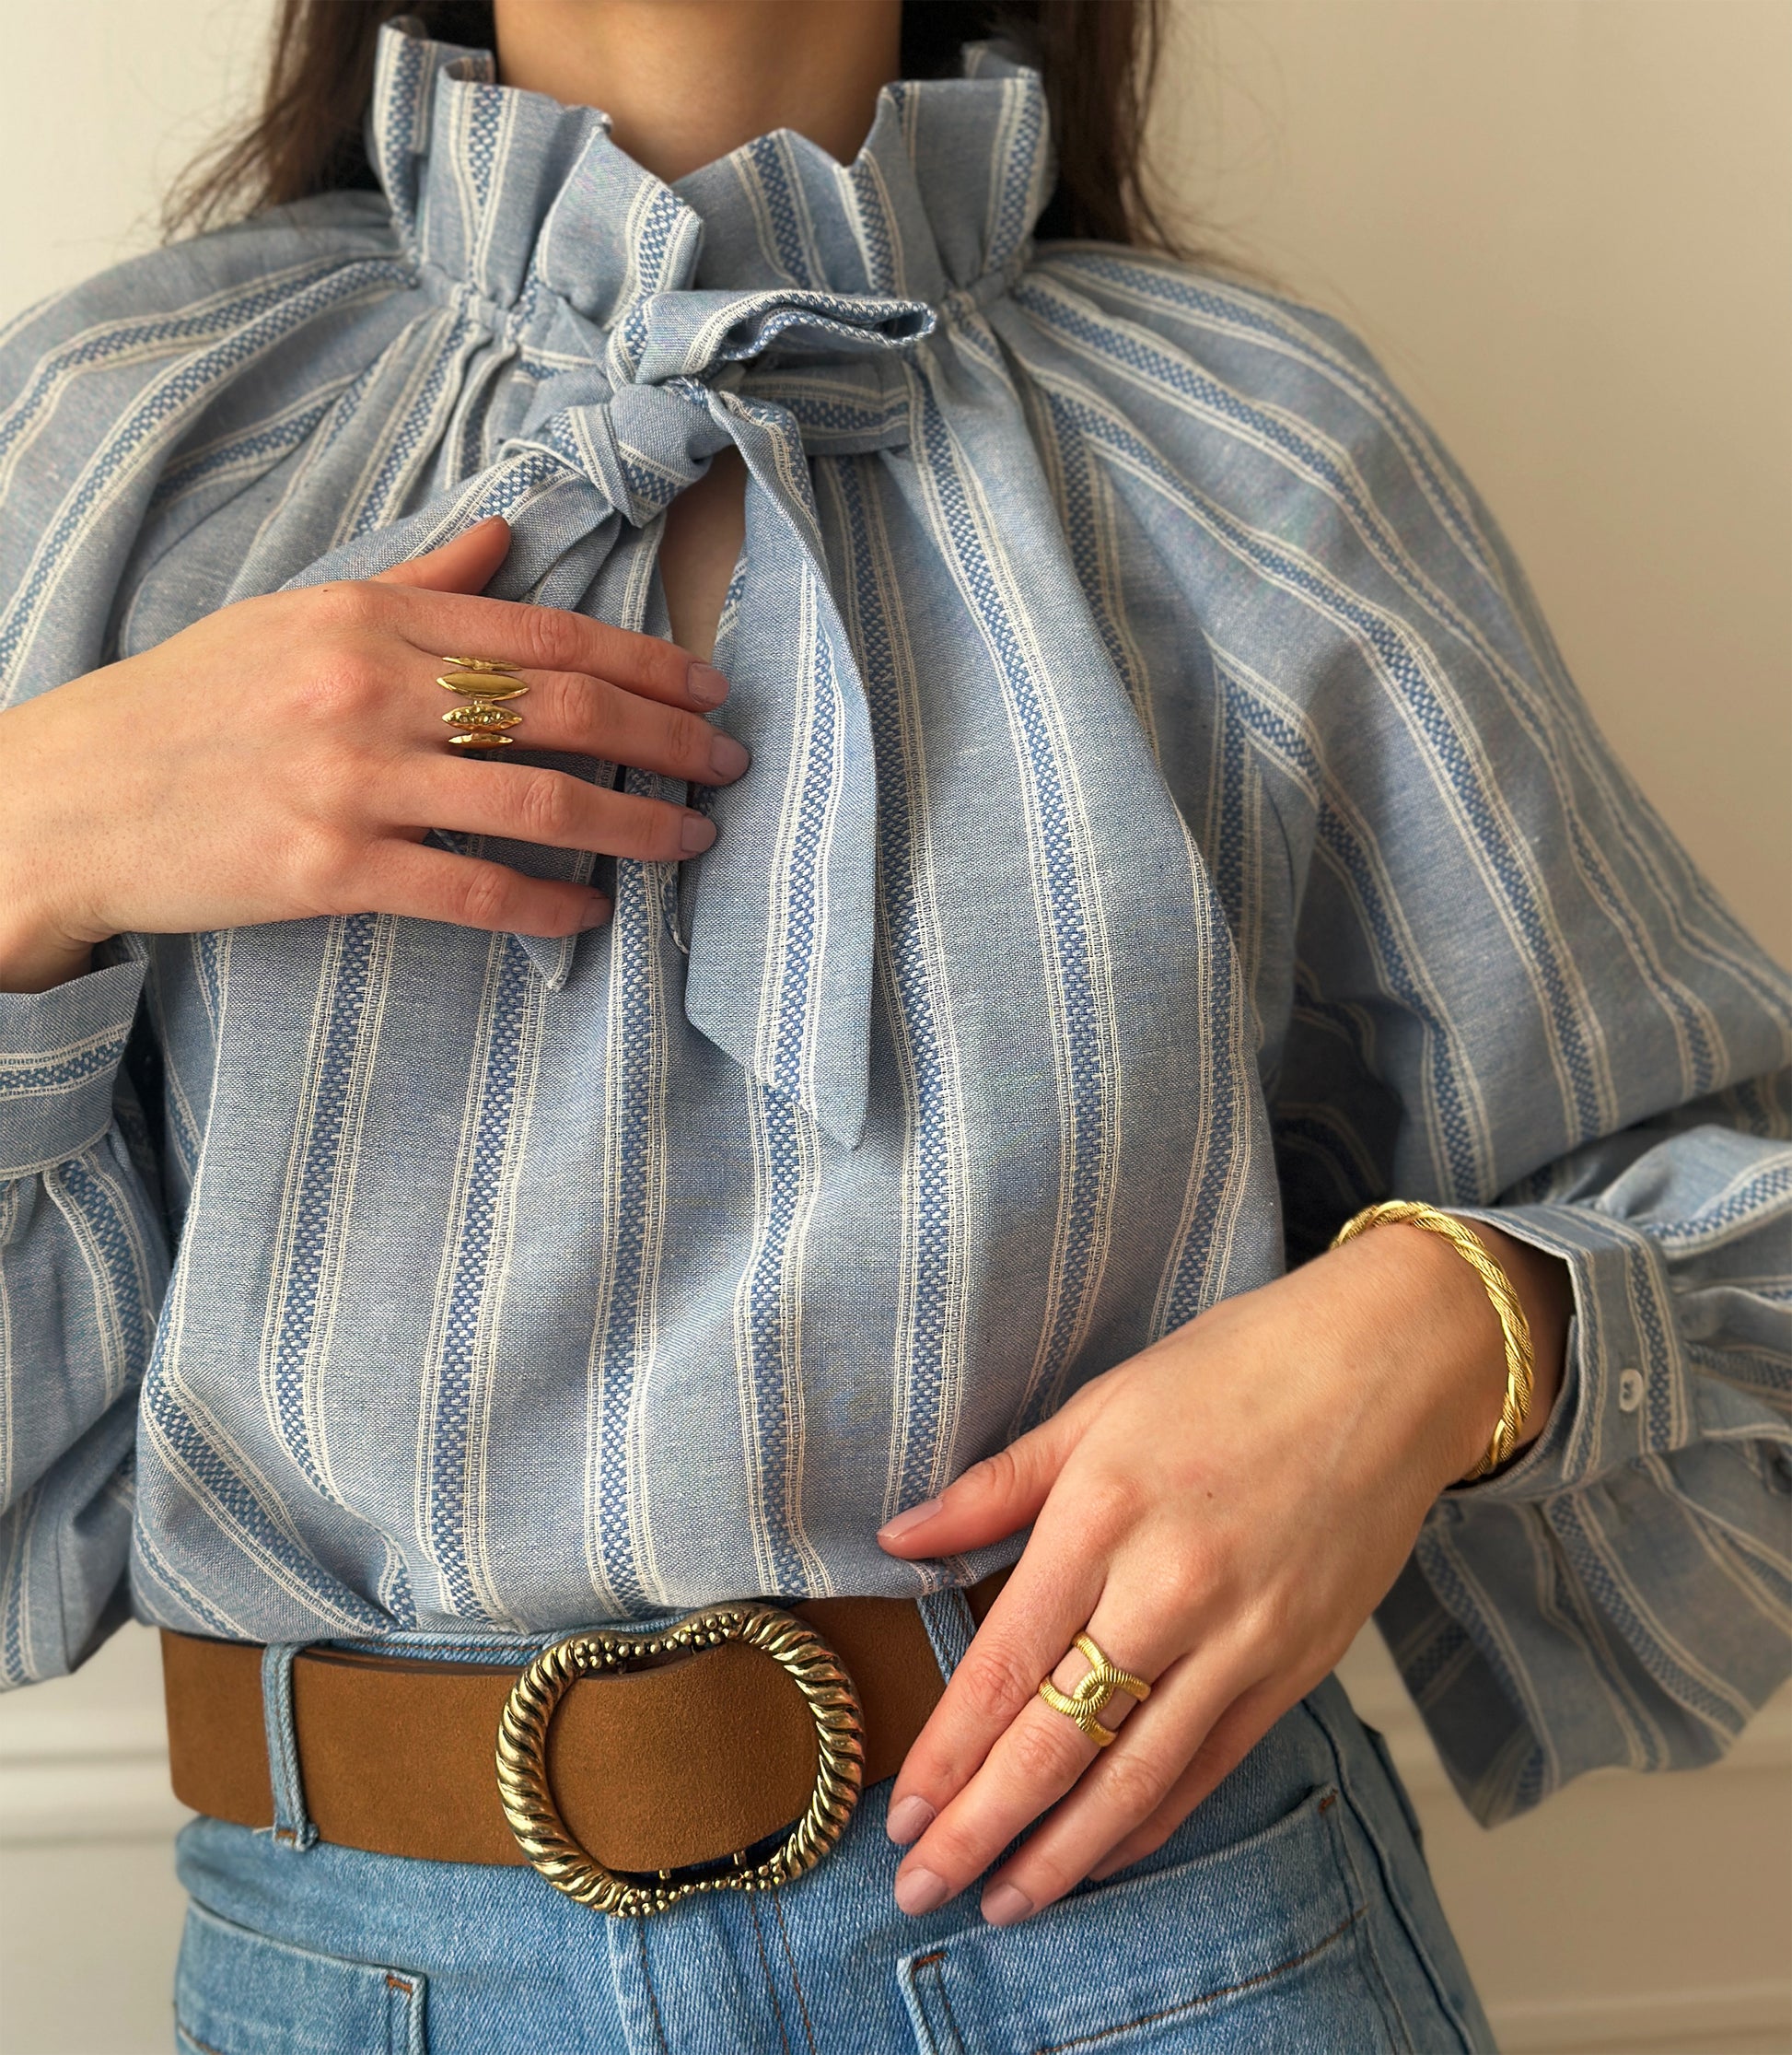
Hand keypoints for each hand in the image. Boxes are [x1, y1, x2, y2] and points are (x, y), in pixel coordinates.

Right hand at [0, 518, 745, 990]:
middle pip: (564, 711)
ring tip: (691, 842)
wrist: (66, 799)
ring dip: (634, 826)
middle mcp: (371, 690)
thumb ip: (411, 585)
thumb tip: (504, 539)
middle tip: (732, 766)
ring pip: (538, 803)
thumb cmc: (188, 705)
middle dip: (667, 740)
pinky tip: (591, 914)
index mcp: (370, 619)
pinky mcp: (328, 871)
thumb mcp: (294, 618)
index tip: (711, 687)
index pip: (546, 635)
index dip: (647, 663)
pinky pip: (470, 890)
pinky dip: (546, 906)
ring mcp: (352, 782)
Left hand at [877, 1219, 1566, 1924]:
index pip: (1006, 1663)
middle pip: (1060, 1739)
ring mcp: (1243, 1636)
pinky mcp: (1299, 1664)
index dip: (949, 1752)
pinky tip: (1104, 1855)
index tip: (902, 1814)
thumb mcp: (1099, 1404)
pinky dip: (1152, 1821)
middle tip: (922, 1889)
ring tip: (1005, 1905)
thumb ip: (996, 1485)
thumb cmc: (1235, 1369)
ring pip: (1138, 1777)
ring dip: (1062, 1853)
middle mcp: (1170, 1589)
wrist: (1389, 1365)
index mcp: (1104, 1515)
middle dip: (983, 1827)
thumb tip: (897, 1536)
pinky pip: (1212, 1765)